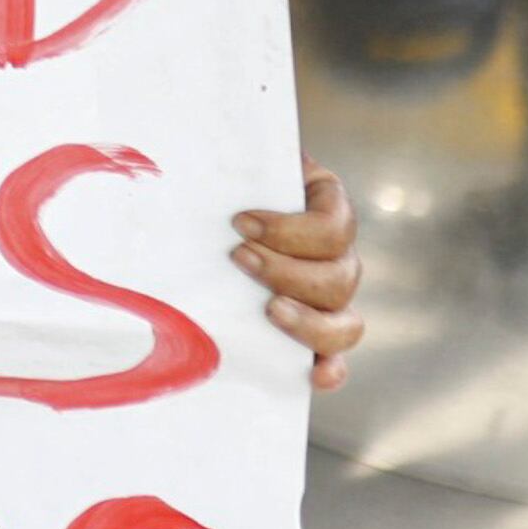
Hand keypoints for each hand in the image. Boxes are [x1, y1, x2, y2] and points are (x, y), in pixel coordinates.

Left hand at [234, 160, 363, 389]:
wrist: (211, 207)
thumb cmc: (216, 181)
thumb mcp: (228, 162)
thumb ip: (229, 158)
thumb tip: (181, 153)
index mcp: (323, 206)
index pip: (334, 225)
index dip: (292, 230)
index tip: (240, 222)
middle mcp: (335, 255)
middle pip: (341, 275)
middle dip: (287, 270)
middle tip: (238, 257)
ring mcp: (329, 298)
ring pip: (346, 321)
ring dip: (307, 320)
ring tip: (266, 309)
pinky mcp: (312, 334)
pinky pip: (335, 358)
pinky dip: (330, 369)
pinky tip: (313, 375)